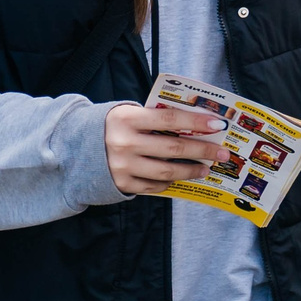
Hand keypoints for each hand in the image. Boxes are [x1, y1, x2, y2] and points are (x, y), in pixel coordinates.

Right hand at [105, 103, 228, 196]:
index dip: (197, 122)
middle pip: (173, 147)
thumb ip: (157, 118)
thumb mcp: (130, 115)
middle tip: (222, 153)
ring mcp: (122, 166)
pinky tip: (180, 176)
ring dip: (191, 170)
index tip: (219, 125)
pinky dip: (170, 180)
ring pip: (167, 170)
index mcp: (126, 118)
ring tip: (206, 168)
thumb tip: (197, 126)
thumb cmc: (115, 127)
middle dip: (203, 150)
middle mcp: (123, 142)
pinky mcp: (122, 183)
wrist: (77, 148)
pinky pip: (155, 184)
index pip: (170, 119)